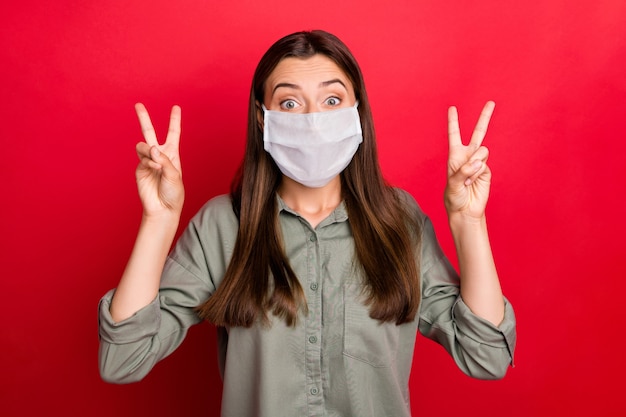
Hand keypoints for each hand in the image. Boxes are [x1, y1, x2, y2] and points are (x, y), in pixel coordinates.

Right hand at [134, 103, 183, 216]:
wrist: (163, 208)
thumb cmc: (173, 193)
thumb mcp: (175, 175)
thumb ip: (164, 160)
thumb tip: (151, 148)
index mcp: (172, 154)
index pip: (173, 133)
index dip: (174, 120)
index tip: (176, 107)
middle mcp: (159, 155)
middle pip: (150, 132)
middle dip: (144, 118)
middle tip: (138, 104)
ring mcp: (148, 161)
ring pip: (144, 146)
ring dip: (149, 152)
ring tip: (156, 163)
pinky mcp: (139, 169)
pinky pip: (142, 158)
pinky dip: (149, 162)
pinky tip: (154, 169)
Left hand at [444, 101, 494, 219]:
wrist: (465, 210)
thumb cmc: (454, 197)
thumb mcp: (452, 184)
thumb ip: (463, 171)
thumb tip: (477, 162)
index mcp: (455, 155)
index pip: (454, 135)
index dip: (453, 122)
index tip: (452, 108)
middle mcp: (468, 156)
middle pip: (478, 133)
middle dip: (485, 117)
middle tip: (491, 102)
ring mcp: (479, 163)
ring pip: (481, 152)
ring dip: (473, 165)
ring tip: (467, 179)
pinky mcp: (486, 170)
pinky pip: (483, 165)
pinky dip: (477, 173)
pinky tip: (472, 182)